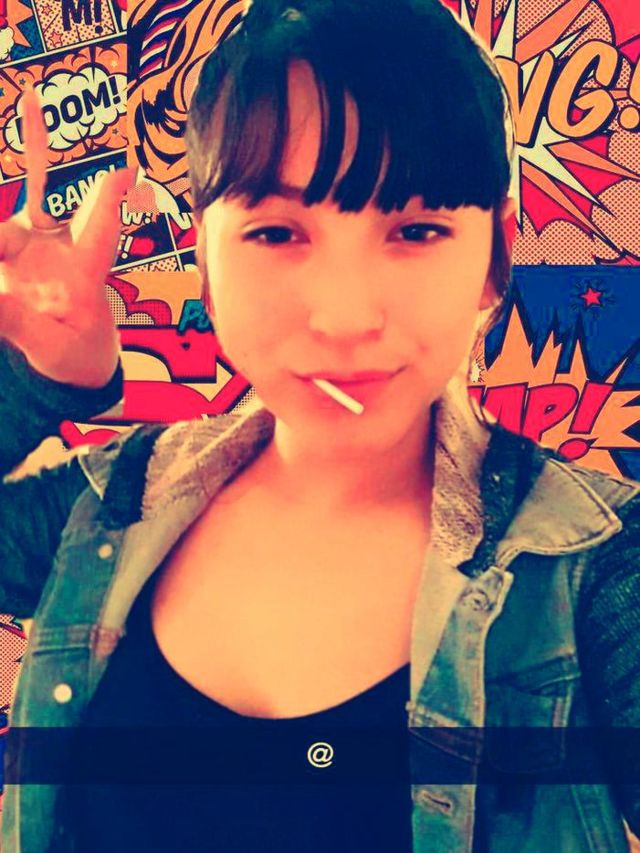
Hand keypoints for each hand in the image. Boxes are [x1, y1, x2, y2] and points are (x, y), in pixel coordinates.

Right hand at [0, 85, 134, 387]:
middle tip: (31, 97)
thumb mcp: (52, 350)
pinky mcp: (10, 253)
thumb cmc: (75, 356)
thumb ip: (20, 326)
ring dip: (18, 166)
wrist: (69, 363)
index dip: (107, 204)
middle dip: (42, 147)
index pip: (97, 236)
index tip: (124, 170)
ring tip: (26, 108)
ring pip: (17, 202)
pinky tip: (6, 179)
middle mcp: (59, 250)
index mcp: (84, 275)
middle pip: (51, 193)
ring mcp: (32, 248)